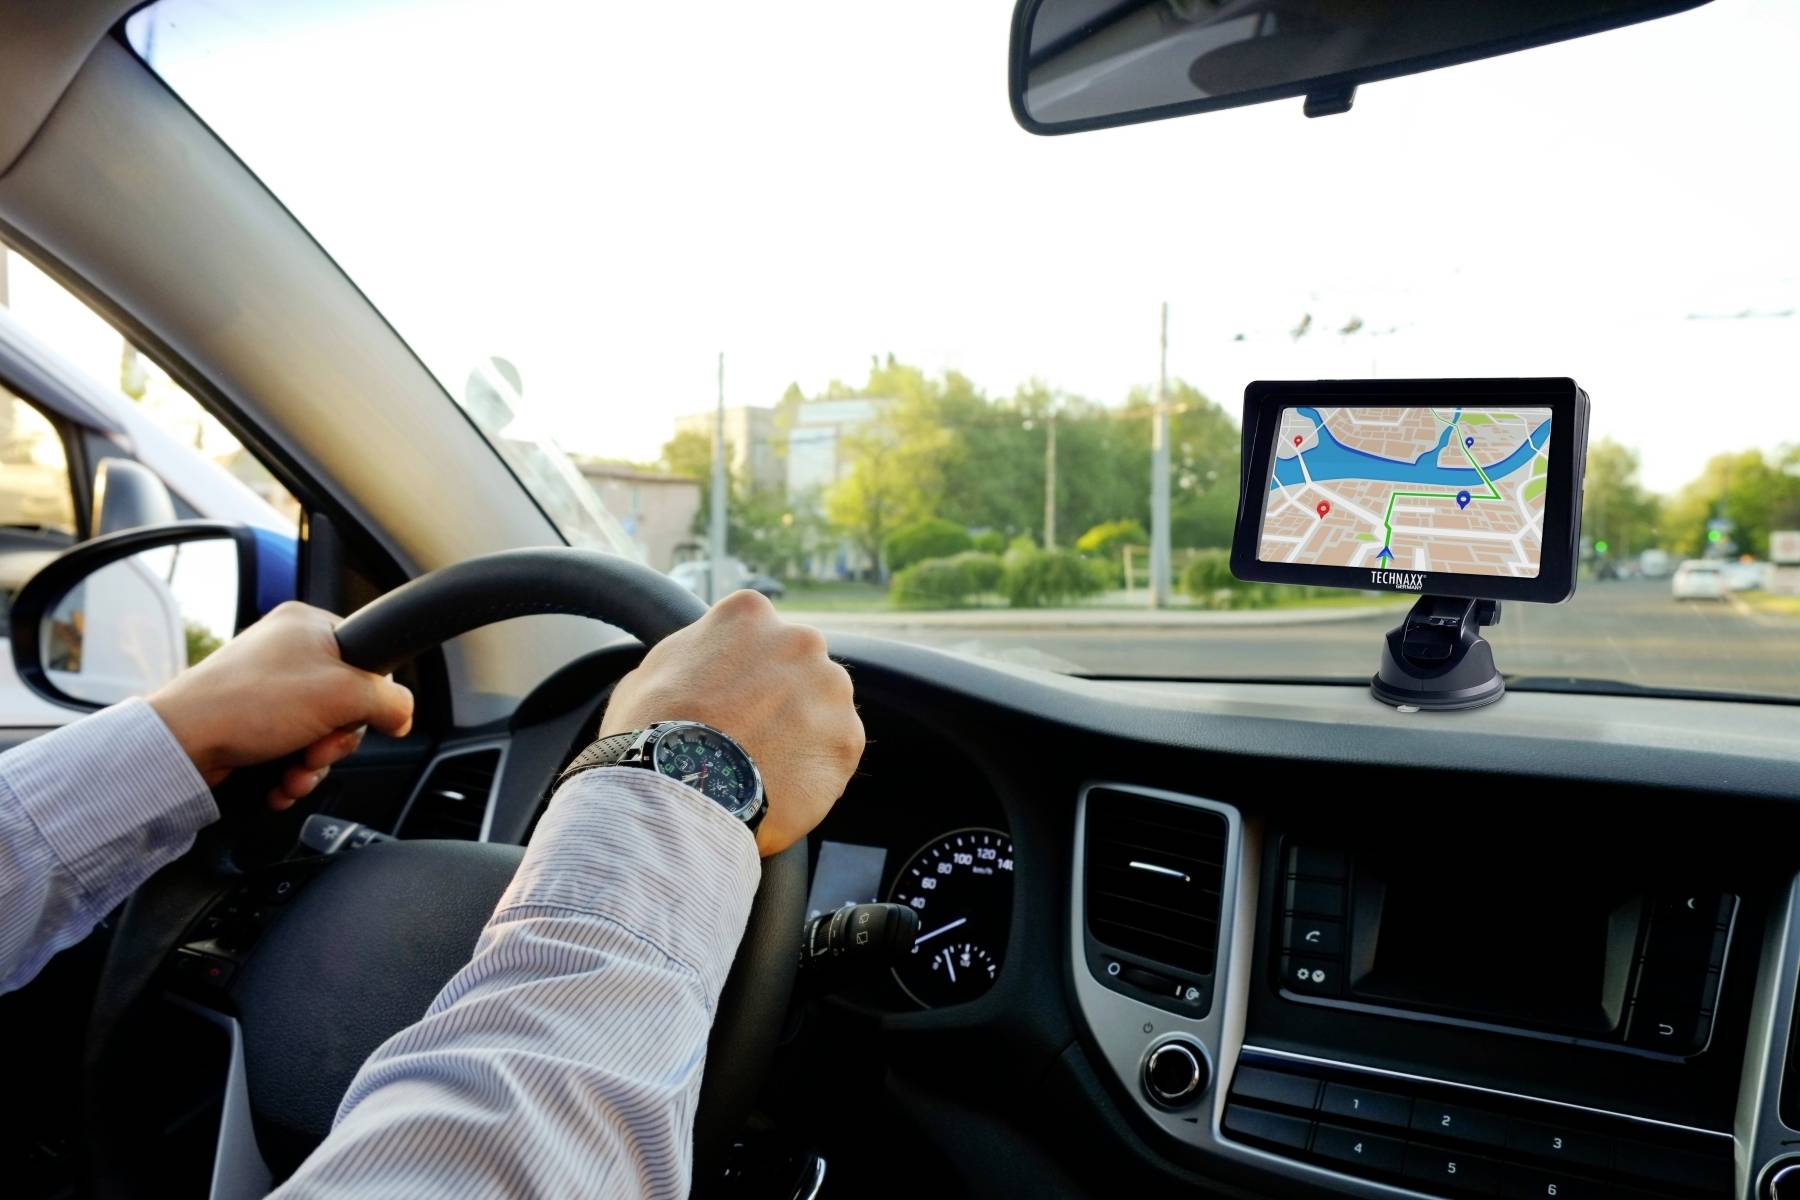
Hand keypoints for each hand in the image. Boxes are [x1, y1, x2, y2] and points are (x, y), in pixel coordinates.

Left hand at [149, 601, 414, 809]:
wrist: (181, 744)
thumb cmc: (249, 704)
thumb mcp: (343, 694)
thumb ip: (390, 701)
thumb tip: (403, 716)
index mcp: (310, 626)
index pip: (370, 660)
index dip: (370, 698)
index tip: (359, 719)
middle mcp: (289, 651)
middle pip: (347, 704)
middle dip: (335, 741)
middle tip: (318, 748)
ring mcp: (268, 687)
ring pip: (321, 732)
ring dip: (314, 764)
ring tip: (295, 773)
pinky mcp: (252, 720)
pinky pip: (293, 747)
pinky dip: (291, 771)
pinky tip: (280, 781)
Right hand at [601, 589, 862, 856]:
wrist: (677, 790)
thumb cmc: (650, 730)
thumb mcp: (649, 671)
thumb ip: (689, 655)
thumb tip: (694, 662)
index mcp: (749, 614)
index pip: (757, 637)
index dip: (741, 674)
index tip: (729, 701)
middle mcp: (800, 640)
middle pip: (798, 668)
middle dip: (779, 698)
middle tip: (747, 736)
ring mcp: (830, 688)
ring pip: (823, 709)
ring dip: (801, 732)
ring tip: (760, 767)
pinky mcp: (847, 738)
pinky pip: (834, 752)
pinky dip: (813, 771)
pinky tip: (777, 787)